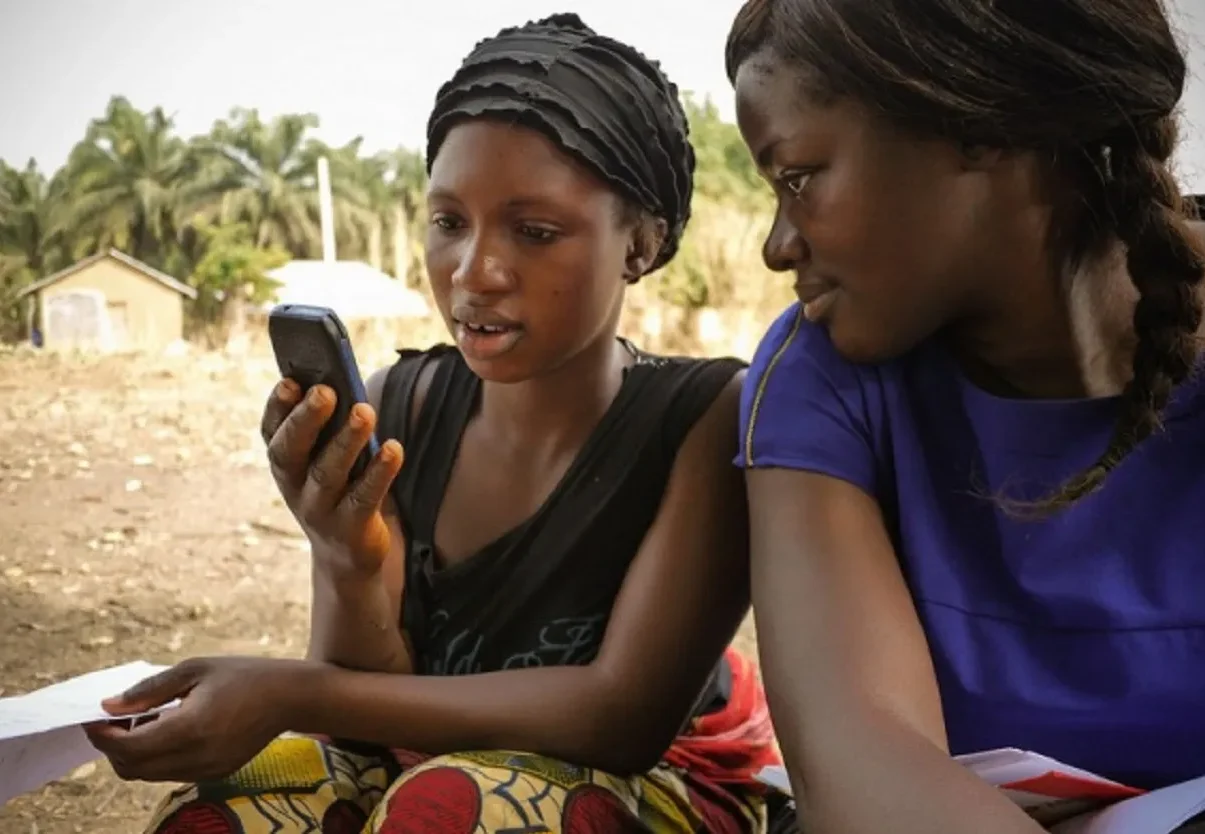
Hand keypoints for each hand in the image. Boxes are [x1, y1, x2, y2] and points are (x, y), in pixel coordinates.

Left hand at [84, 656, 307, 783]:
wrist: (289, 696)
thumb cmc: (242, 675)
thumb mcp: (194, 669)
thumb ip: (149, 690)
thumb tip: (109, 706)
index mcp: (190, 728)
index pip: (127, 747)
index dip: (102, 735)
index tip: (93, 717)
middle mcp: (196, 757)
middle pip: (131, 768)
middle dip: (113, 746)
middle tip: (114, 719)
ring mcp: (206, 770)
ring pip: (148, 775)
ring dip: (134, 753)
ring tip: (144, 720)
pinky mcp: (215, 774)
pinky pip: (170, 774)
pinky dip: (157, 758)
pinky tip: (168, 730)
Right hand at [261, 379, 404, 574]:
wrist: (346, 555)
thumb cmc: (339, 489)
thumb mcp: (327, 459)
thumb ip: (330, 428)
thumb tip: (345, 386)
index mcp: (285, 463)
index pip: (272, 432)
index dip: (277, 407)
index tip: (290, 382)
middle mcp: (294, 487)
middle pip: (291, 451)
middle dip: (306, 419)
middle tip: (325, 391)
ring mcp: (319, 510)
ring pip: (328, 473)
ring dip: (346, 441)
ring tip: (364, 412)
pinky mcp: (350, 528)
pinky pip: (365, 498)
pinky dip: (379, 472)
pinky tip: (393, 449)